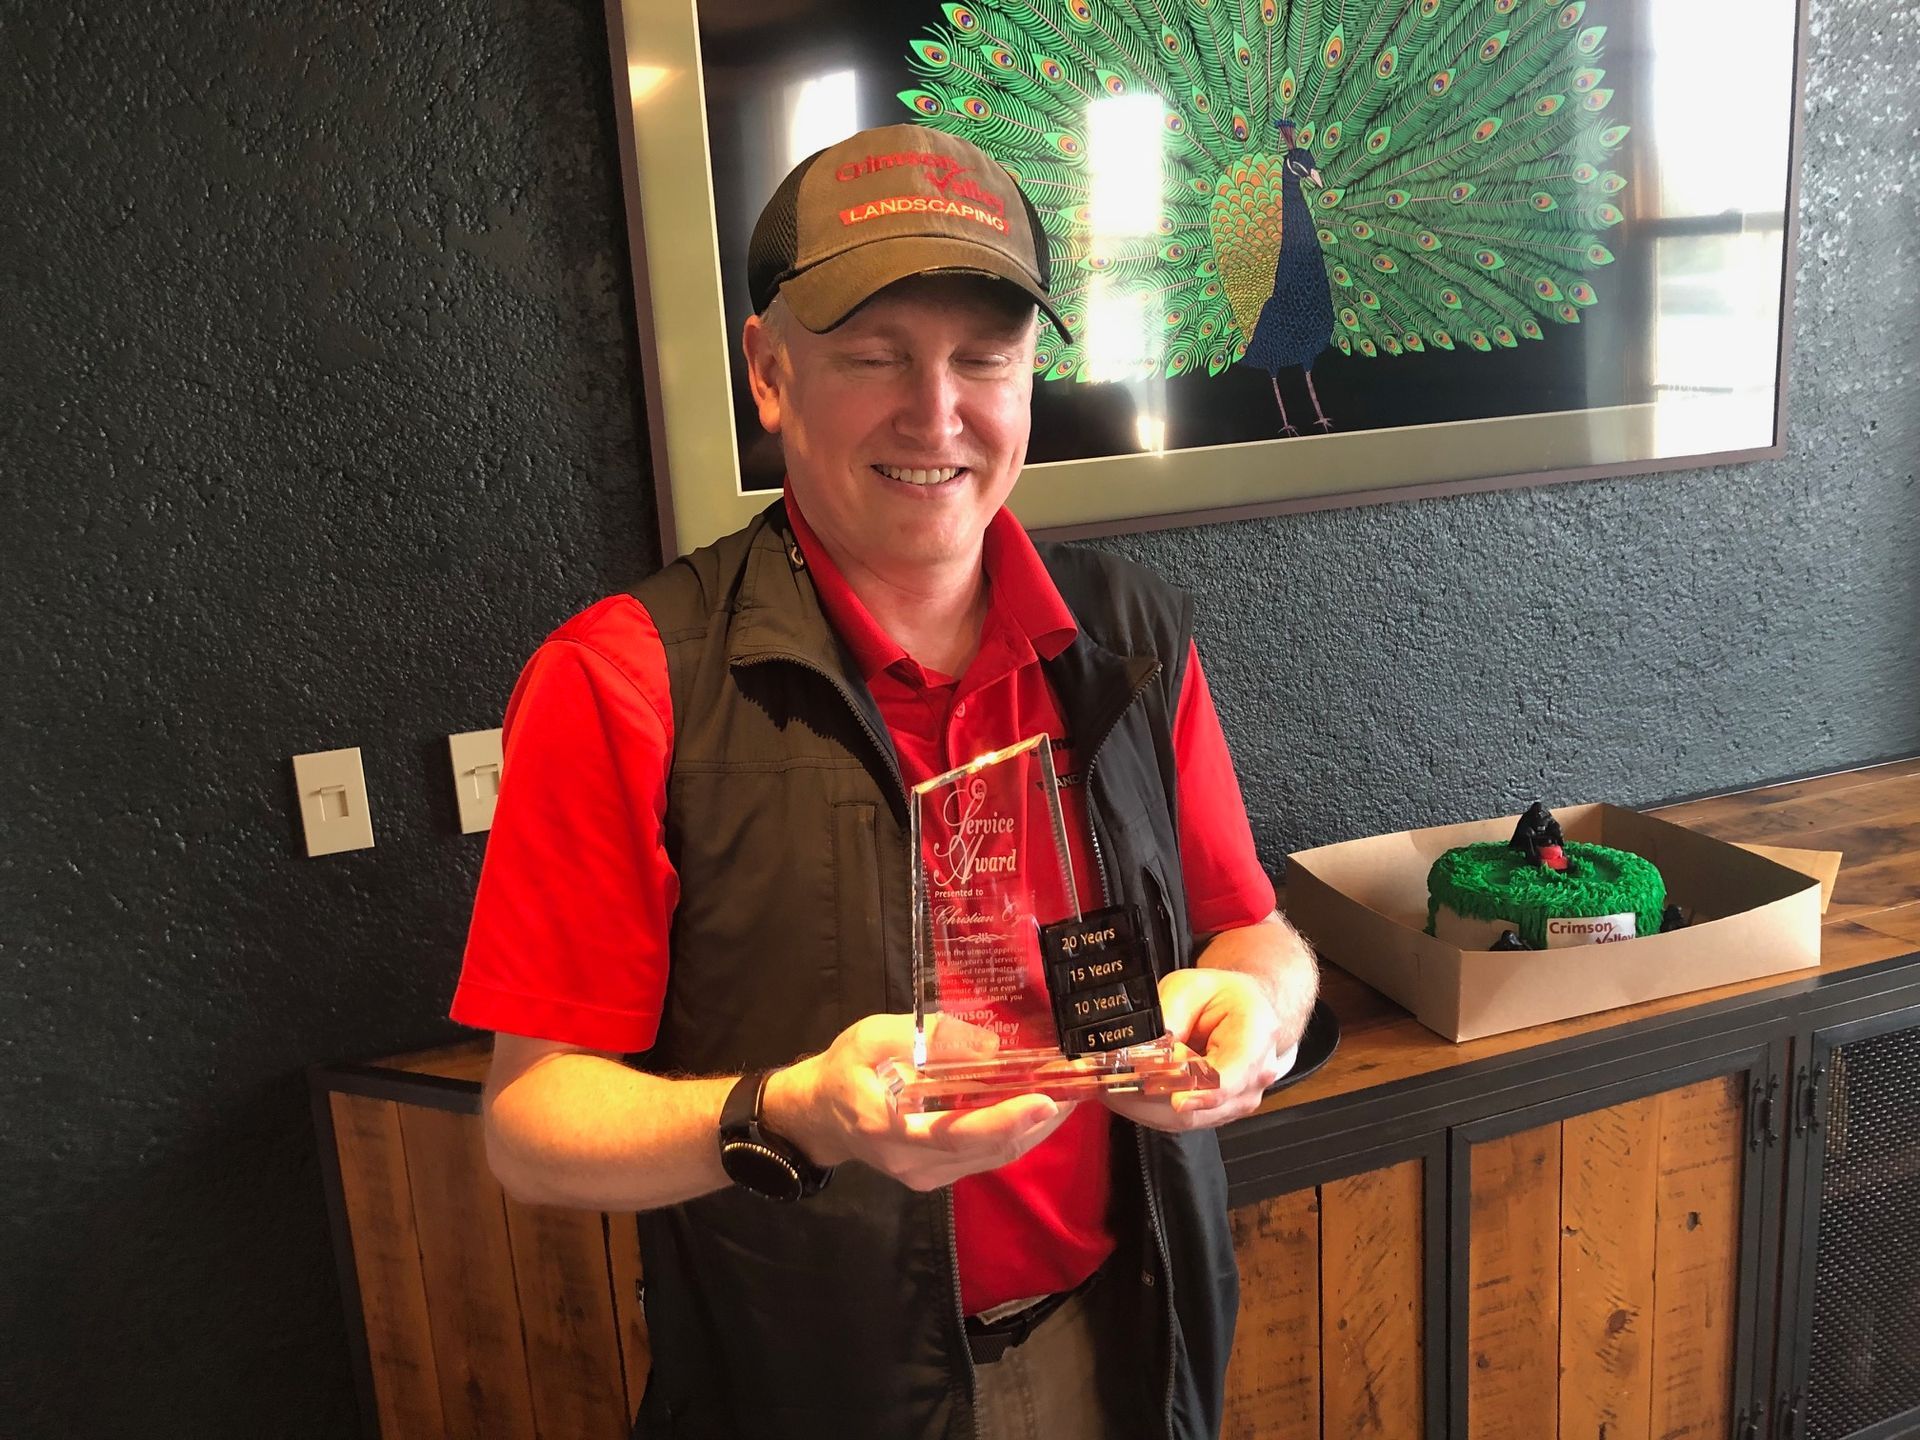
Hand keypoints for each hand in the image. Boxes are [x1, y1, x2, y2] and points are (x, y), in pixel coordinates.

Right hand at [766, 1013, 1074, 1191]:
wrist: (817, 1114)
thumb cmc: (843, 1069)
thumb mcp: (873, 1036)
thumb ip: (928, 1037)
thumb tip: (989, 1046)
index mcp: (890, 1127)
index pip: (961, 1133)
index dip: (1009, 1118)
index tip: (1048, 1098)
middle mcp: (913, 1162)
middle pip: (991, 1149)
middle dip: (1039, 1120)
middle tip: (1078, 1086)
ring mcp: (926, 1175)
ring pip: (995, 1156)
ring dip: (1035, 1127)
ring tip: (1069, 1092)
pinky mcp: (936, 1175)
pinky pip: (986, 1156)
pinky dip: (1016, 1131)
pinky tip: (1037, 1106)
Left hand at [1103, 968, 1299, 1131]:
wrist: (1244, 1013)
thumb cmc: (1220, 997)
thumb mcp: (1191, 986)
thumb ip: (1171, 1013)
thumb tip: (1148, 1043)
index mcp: (1254, 1037)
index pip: (1231, 1077)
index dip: (1201, 1092)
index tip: (1175, 1099)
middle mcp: (1252, 1078)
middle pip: (1199, 1107)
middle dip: (1148, 1098)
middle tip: (1106, 1083)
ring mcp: (1235, 1102)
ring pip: (1183, 1119)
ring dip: (1140, 1105)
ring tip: (1104, 1085)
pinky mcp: (1214, 1114)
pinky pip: (1176, 1120)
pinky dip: (1145, 1108)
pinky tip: (1119, 1092)